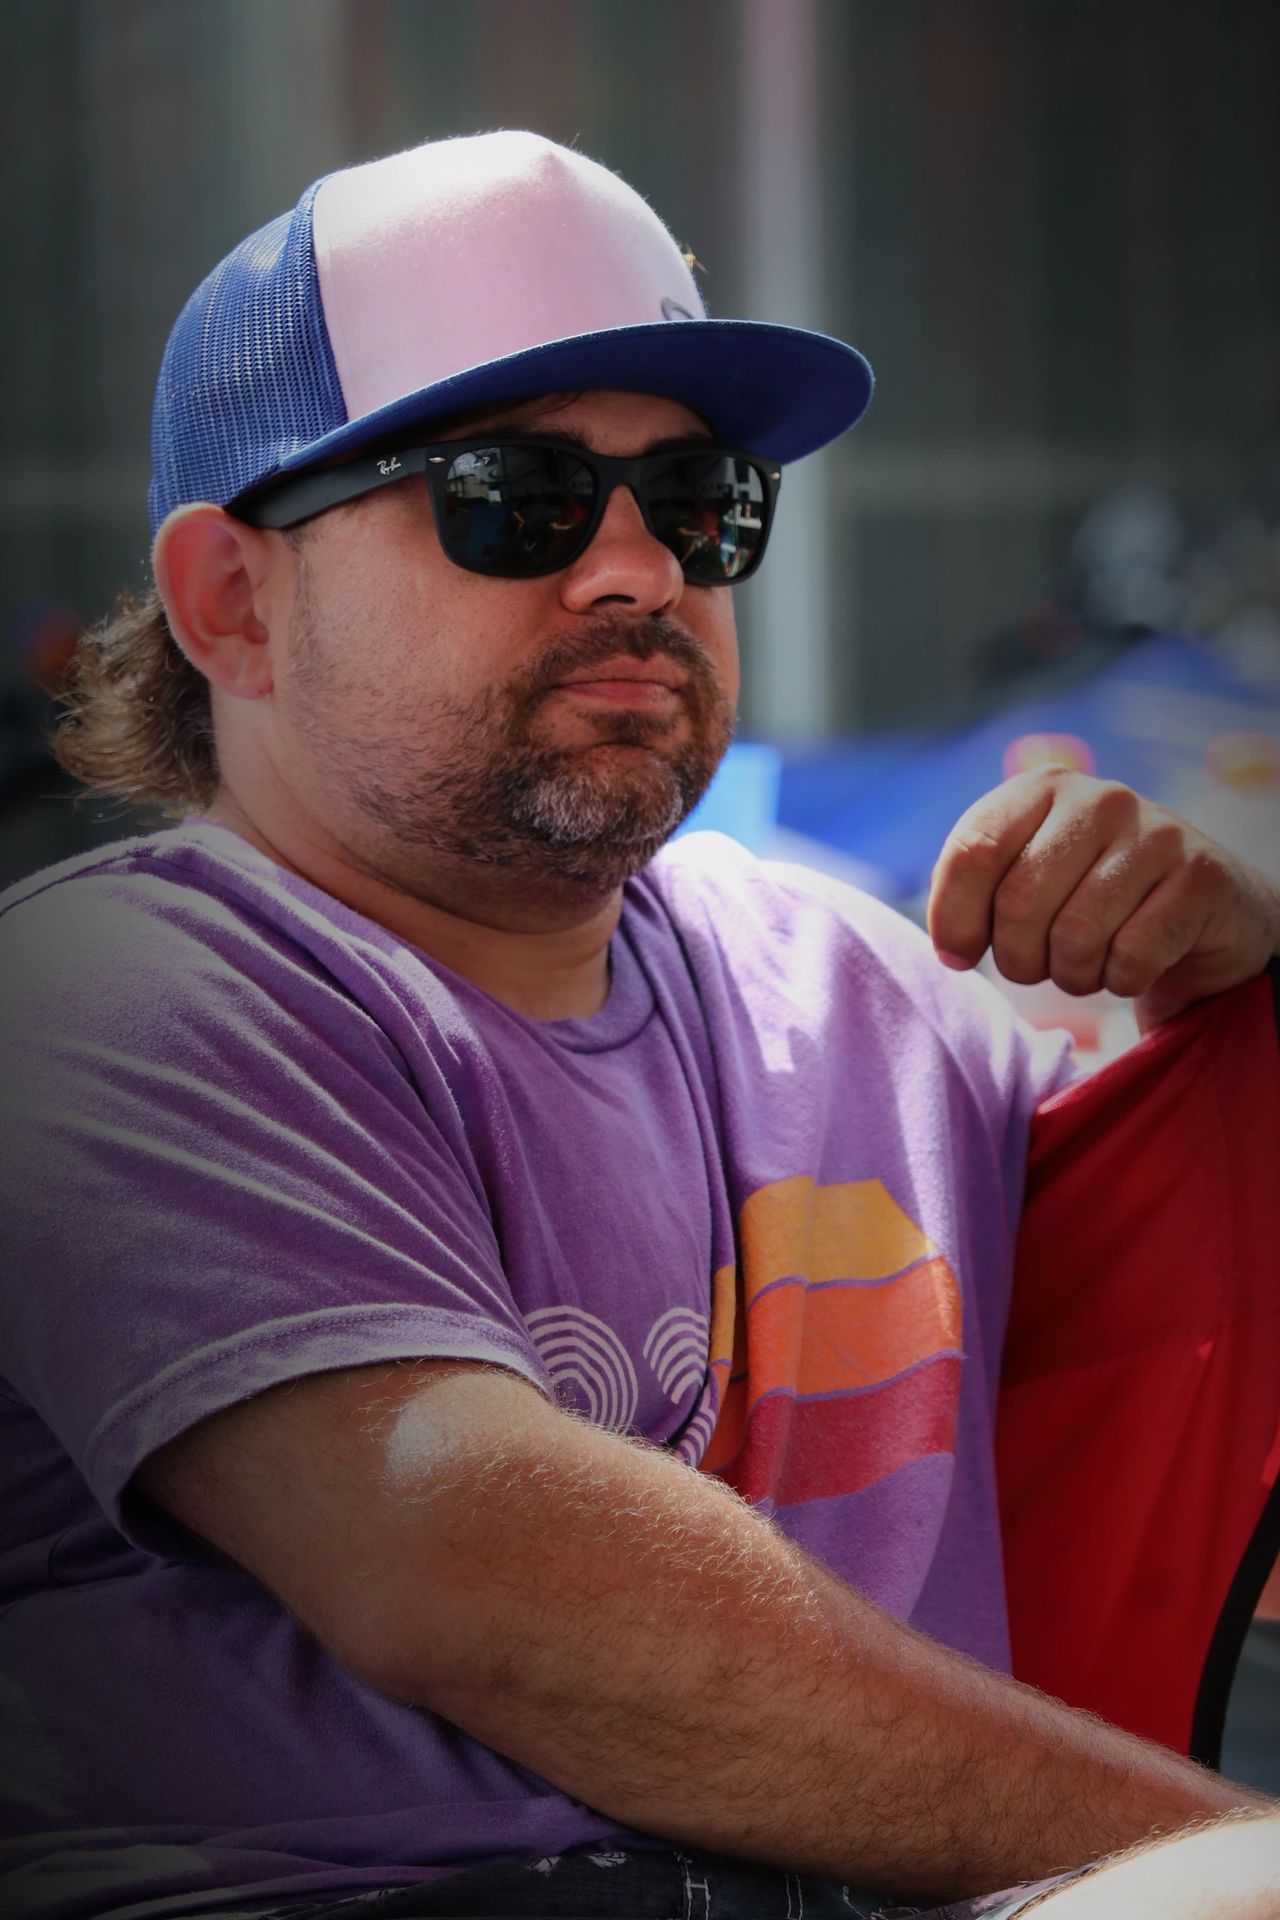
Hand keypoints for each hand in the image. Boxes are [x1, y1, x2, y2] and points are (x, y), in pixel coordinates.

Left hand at [927, 769, 1279, 1026]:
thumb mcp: (1027, 877)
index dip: (954, 918)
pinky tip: (1133, 963)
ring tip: (1087, 963)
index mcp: (1042, 788)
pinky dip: (1122, 980)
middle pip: (1018, 903)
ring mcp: (1156, 834)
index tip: (959, 955)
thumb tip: (949, 950)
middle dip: (1017, 959)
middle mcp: (1100, 799)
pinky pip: (1131, 957)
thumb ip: (973, 893)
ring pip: (1075, 935)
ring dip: (1071, 974)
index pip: (971, 852)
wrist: (1207, 913)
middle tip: (1037, 965)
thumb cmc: (1094, 900)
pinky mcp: (1199, 879)